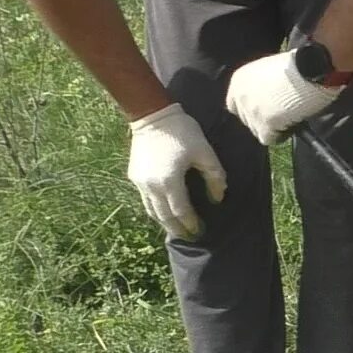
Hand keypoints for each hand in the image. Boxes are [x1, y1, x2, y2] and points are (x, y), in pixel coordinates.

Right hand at [127, 103, 227, 239]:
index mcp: (169, 181)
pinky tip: (166, 211)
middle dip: (178, 229)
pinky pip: (145, 199)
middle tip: (190, 237)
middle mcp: (151, 186)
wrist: (152, 115)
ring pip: (152, 211)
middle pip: (164, 217)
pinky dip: (156, 209)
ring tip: (178, 229)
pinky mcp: (135, 176)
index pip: (181, 211)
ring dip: (165, 222)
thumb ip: (214, 176)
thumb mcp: (205, 151)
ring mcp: (140, 182)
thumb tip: (218, 198)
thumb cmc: (182, 131)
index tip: (202, 231)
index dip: (191, 223)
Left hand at [224, 50, 342, 144]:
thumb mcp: (269, 70)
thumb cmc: (298, 66)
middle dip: (262, 119)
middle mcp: (240, 96)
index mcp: (239, 79)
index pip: (235, 104)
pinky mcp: (264, 124)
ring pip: (257, 131)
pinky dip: (281, 134)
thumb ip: (260, 85)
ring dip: (273, 127)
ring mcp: (251, 111)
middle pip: (246, 120)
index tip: (266, 109)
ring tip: (291, 115)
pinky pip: (269, 138)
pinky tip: (293, 123)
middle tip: (282, 113)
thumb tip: (266, 100)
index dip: (251, 108)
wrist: (311, 68)